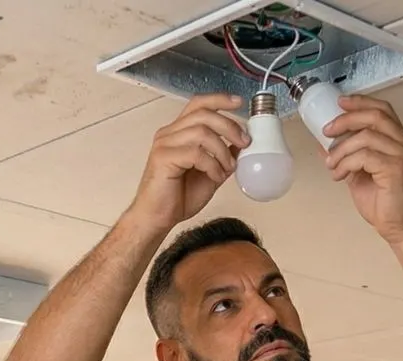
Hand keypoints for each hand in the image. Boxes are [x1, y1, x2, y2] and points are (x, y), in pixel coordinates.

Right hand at [125, 93, 249, 231]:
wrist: (157, 218)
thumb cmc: (177, 198)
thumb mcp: (210, 173)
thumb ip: (222, 156)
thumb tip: (240, 145)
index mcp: (178, 133)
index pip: (198, 104)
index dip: (219, 100)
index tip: (238, 103)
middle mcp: (169, 134)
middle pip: (204, 114)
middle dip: (229, 126)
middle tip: (244, 142)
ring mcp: (164, 144)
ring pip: (202, 132)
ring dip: (222, 151)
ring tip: (227, 168)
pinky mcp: (163, 158)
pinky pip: (196, 153)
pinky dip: (212, 165)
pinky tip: (215, 177)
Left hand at [322, 96, 402, 242]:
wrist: (401, 228)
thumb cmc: (387, 204)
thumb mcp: (360, 175)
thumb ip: (347, 158)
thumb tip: (324, 146)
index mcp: (400, 142)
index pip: (382, 110)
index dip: (361, 102)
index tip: (340, 102)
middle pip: (375, 116)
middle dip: (346, 120)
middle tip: (327, 131)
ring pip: (365, 137)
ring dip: (341, 149)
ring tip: (332, 165)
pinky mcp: (396, 168)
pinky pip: (364, 156)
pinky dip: (346, 163)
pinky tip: (339, 175)